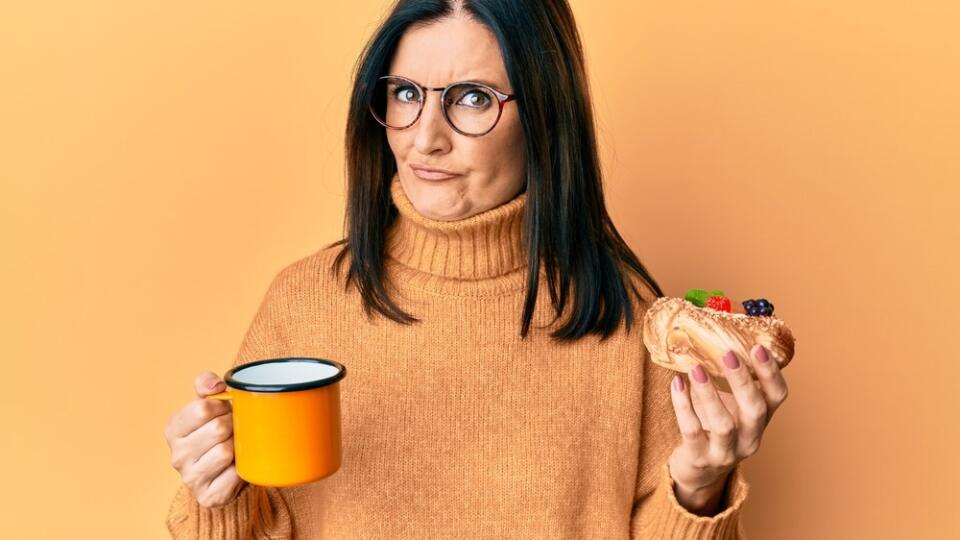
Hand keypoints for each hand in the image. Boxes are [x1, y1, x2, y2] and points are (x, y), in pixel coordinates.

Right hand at [164, 371, 247, 507]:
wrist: (223, 471)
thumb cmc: (215, 432)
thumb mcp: (208, 405)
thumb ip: (206, 384)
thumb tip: (216, 385)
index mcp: (174, 429)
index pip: (202, 409)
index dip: (222, 406)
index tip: (227, 410)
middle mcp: (177, 454)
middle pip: (217, 429)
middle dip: (234, 425)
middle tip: (236, 429)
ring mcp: (190, 477)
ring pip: (225, 452)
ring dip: (239, 447)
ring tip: (237, 446)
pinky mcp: (207, 495)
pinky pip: (234, 475)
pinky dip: (242, 468)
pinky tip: (237, 466)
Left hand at [667, 344, 788, 513]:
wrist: (698, 471)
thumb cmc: (715, 427)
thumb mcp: (731, 406)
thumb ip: (731, 379)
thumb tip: (717, 332)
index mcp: (761, 420)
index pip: (777, 396)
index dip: (771, 373)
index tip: (758, 347)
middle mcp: (750, 438)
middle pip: (755, 410)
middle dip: (743, 381)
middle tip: (728, 354)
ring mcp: (726, 452)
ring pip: (723, 424)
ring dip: (709, 394)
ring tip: (696, 368)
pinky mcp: (700, 458)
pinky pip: (692, 430)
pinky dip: (683, 405)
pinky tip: (676, 383)